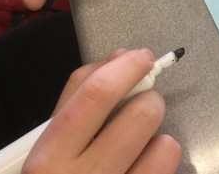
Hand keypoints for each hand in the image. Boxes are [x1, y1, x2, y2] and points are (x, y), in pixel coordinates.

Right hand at [23, 48, 180, 173]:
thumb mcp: (52, 141)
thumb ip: (79, 95)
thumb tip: (120, 56)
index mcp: (49, 156)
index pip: (95, 95)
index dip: (126, 67)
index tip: (142, 57)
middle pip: (141, 114)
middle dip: (150, 99)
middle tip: (144, 104)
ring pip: (165, 144)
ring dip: (159, 137)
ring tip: (139, 146)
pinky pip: (169, 169)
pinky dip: (161, 161)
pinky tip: (144, 168)